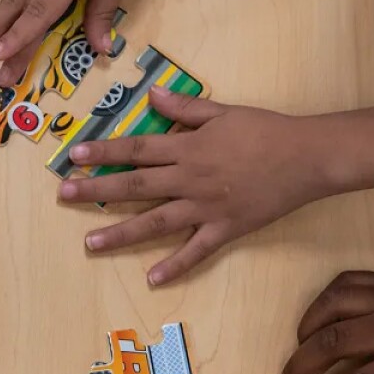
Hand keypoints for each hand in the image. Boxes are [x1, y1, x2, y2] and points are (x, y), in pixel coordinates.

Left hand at [57, 88, 333, 285]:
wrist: (309, 157)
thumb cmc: (267, 130)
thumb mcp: (223, 112)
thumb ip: (184, 108)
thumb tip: (150, 94)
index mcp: (188, 148)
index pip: (137, 149)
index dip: (104, 152)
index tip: (74, 156)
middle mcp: (190, 178)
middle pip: (136, 184)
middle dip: (97, 190)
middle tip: (64, 196)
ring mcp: (206, 207)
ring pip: (156, 221)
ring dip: (120, 233)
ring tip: (89, 244)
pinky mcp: (226, 229)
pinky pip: (196, 251)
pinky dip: (175, 266)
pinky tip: (152, 279)